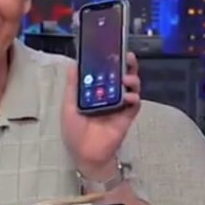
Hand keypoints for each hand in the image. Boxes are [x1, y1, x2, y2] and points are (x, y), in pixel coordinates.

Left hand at [61, 53, 141, 178]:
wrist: (85, 154)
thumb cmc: (75, 131)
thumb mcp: (69, 106)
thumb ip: (73, 86)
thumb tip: (73, 65)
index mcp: (95, 92)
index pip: (105, 72)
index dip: (110, 61)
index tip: (112, 49)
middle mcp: (109, 96)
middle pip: (122, 76)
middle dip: (127, 65)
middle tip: (127, 57)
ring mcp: (119, 105)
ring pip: (131, 88)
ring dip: (132, 80)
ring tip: (127, 79)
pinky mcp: (126, 117)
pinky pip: (134, 104)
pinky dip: (134, 98)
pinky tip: (128, 97)